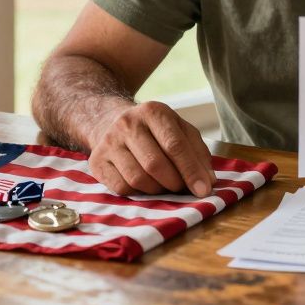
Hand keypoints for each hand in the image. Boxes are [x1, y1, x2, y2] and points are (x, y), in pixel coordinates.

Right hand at [86, 100, 215, 196]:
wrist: (111, 122)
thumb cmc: (154, 131)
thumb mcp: (179, 130)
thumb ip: (197, 152)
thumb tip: (207, 182)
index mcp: (153, 112)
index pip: (175, 145)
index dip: (191, 170)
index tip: (203, 190)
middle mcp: (128, 123)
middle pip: (155, 164)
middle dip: (174, 182)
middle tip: (181, 188)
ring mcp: (109, 142)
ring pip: (138, 179)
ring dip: (157, 190)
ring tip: (164, 185)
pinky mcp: (97, 161)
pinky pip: (121, 188)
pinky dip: (138, 193)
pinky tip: (144, 186)